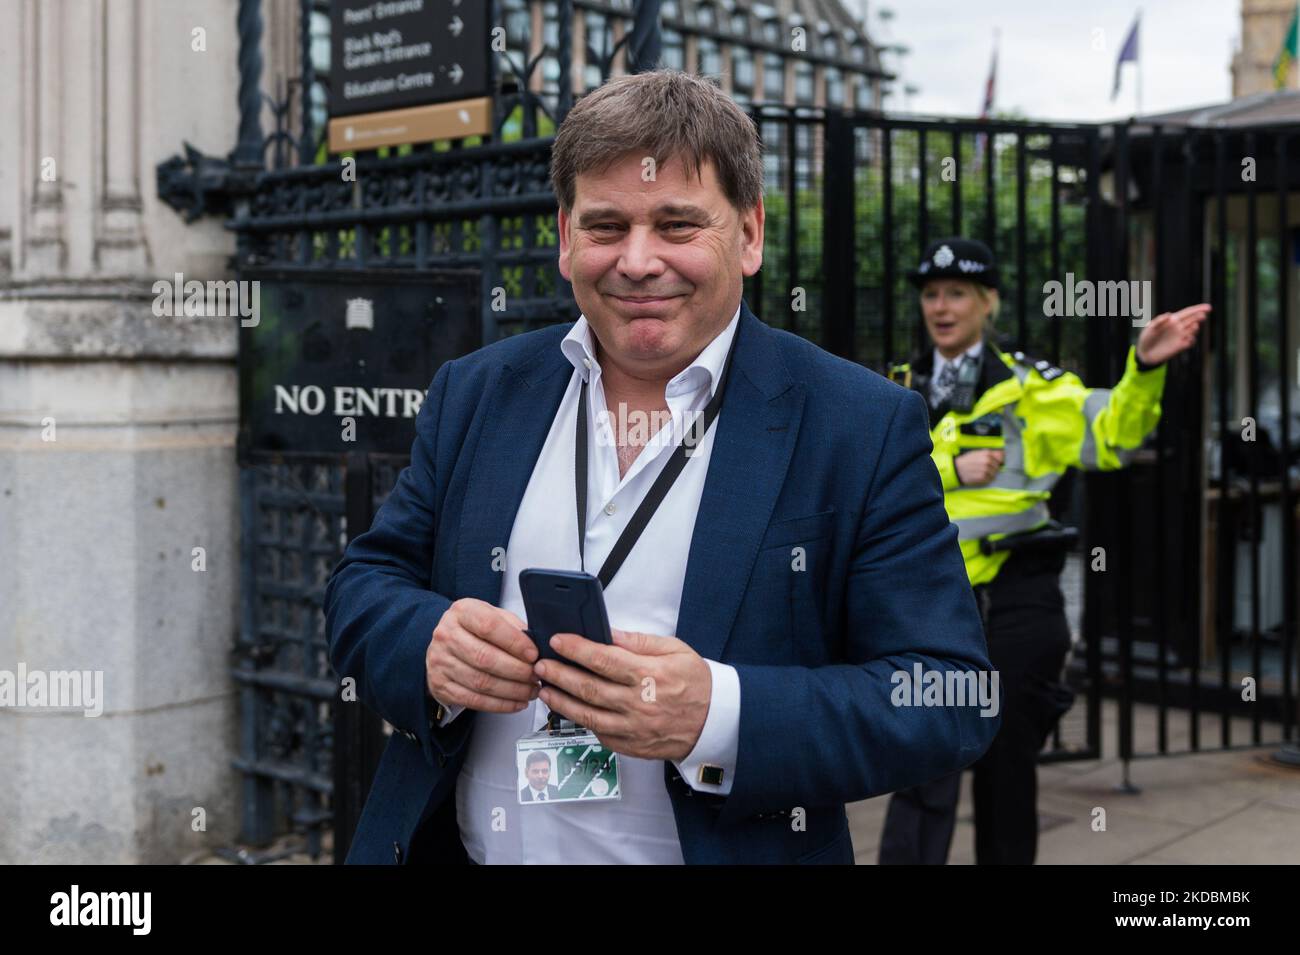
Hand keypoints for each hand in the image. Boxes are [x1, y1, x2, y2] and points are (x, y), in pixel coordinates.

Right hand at [426, 598, 539, 713]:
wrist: (445, 643)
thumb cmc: (475, 629)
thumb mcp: (494, 616)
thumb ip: (513, 627)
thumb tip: (536, 646)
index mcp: (462, 612)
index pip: (489, 626)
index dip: (515, 642)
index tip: (533, 654)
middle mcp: (446, 635)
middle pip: (485, 658)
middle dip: (517, 670)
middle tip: (535, 675)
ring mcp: (440, 661)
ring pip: (481, 682)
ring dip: (512, 690)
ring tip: (531, 690)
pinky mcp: (440, 685)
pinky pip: (473, 700)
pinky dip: (500, 705)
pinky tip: (516, 702)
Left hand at [535, 628, 711, 761]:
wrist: (714, 722)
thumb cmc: (696, 683)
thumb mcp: (674, 650)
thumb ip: (638, 642)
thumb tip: (607, 632)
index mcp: (649, 675)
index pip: (603, 659)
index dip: (576, 649)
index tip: (557, 640)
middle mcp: (638, 703)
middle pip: (588, 688)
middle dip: (559, 674)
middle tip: (540, 664)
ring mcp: (632, 728)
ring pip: (587, 715)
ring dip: (561, 700)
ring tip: (544, 687)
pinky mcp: (630, 745)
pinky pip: (598, 733)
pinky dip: (579, 720)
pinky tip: (567, 708)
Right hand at [956, 449, 1003, 485]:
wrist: (956, 469)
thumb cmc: (967, 461)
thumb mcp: (977, 453)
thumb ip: (989, 454)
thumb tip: (1002, 455)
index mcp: (986, 453)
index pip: (1001, 456)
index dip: (1000, 459)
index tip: (997, 462)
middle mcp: (987, 461)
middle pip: (998, 465)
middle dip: (994, 468)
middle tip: (986, 468)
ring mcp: (985, 469)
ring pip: (995, 473)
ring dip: (991, 474)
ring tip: (983, 473)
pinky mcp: (983, 477)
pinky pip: (990, 479)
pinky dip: (987, 479)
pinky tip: (981, 476)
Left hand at [1137, 303, 1210, 364]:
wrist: (1145, 354)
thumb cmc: (1146, 338)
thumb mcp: (1150, 328)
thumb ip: (1159, 321)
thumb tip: (1170, 314)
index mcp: (1172, 320)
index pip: (1188, 313)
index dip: (1198, 309)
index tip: (1208, 307)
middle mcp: (1178, 327)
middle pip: (1193, 320)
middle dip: (1199, 317)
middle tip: (1202, 316)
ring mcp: (1180, 337)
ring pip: (1193, 330)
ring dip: (1195, 328)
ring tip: (1193, 326)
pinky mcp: (1180, 346)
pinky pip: (1190, 342)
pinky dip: (1191, 340)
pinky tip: (1188, 338)